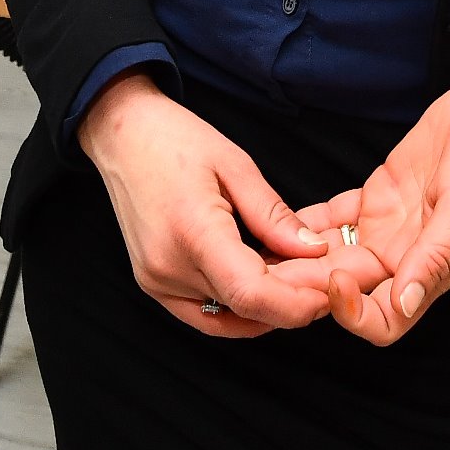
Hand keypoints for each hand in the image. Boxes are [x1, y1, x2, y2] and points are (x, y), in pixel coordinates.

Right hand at [78, 71, 331, 336]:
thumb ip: (274, 216)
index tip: (329, 290)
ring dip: (266, 304)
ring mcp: (156, 281)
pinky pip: (206, 314)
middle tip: (320, 275)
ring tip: (290, 272)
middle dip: (291, 300)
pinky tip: (258, 280)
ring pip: (229, 316)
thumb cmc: (174, 139)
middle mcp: (168, 267)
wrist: (120, 133)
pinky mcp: (153, 284)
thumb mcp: (235, 164)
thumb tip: (315, 253)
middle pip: (245, 308)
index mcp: (191, 231)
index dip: (297, 303)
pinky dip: (238, 306)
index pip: (252, 294)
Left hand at [293, 25, 449, 344]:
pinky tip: (274, 219)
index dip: (354, 313)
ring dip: (299, 257)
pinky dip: (306, 222)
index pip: (385, 320)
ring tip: (259, 251)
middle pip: (349, 288)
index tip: (332, 281)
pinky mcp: (375, 198)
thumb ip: (434, 259)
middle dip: (309, 285)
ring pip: (334, 255)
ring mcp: (386, 229)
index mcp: (429, 272)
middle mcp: (403, 258)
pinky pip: (334, 218)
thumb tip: (401, 305)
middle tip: (270, 273)